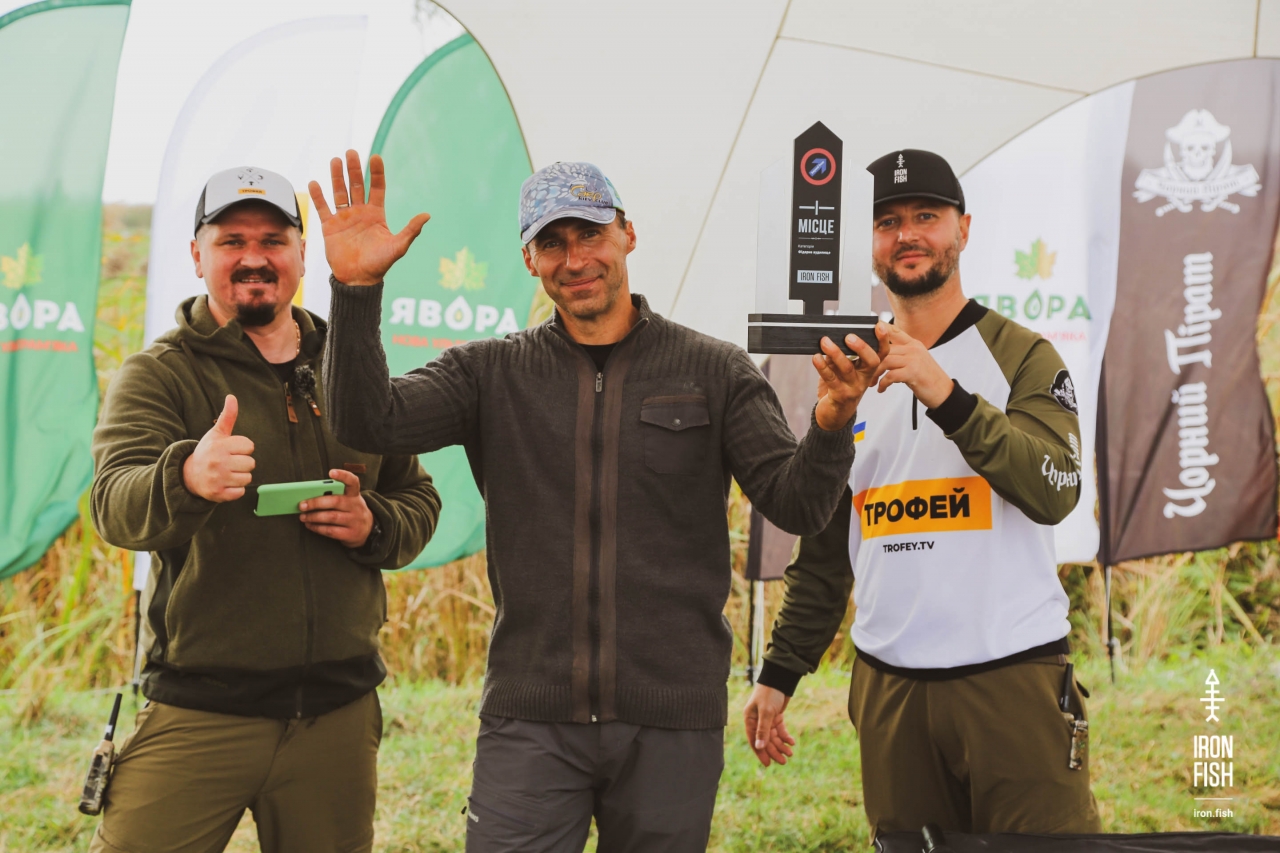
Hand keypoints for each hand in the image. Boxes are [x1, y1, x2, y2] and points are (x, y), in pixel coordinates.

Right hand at [183, 395, 254, 501]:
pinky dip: (235, 490)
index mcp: (219, 446)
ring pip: (247, 478)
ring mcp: (218, 479)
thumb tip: (232, 396)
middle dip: (243, 463)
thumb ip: (227, 417)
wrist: (188, 476)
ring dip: (240, 477)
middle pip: (251, 463)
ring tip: (227, 473)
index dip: (243, 448)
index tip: (231, 450)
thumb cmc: (208, 452)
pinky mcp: (218, 494)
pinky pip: (241, 493)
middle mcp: (218, 463)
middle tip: (229, 463)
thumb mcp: (216, 434)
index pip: (249, 446)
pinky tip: (225, 484)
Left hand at [299, 468, 374, 548]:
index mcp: (354, 494)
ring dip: (314, 517)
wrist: (368, 529)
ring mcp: (355, 520)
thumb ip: (333, 496)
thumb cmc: (350, 511)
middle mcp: (356, 506)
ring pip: (331, 517)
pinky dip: (317, 528)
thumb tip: (309, 496)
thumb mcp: (348, 500)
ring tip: (303, 516)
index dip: (343, 476)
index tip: (331, 472)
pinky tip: (310, 525)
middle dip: (316, 502)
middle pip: (336, 501)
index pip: (352, 481)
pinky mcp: (350, 534)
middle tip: (302, 505)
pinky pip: (331, 531)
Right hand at [308, 150, 429, 285]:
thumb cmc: (380, 265)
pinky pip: (322, 208)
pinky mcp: (329, 226)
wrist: (358, 280)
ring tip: (335, 160)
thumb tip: (427, 215)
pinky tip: (314, 183)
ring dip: (336, 177)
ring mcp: (344, 218)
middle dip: (353, 169)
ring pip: (339, 192)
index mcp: (376, 214)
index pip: (377, 188)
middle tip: (351, 152)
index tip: (375, 157)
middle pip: (356, 185)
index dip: (376, 173)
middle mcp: (360, 212)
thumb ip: (411, 230)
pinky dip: (318, 196)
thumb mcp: (398, 247)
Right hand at [743, 683, 795, 767]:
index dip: (760, 752)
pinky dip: (785, 736)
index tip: (768, 764)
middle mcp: (757, 720)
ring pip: (773, 737)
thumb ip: (763, 730)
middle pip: (765, 740)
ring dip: (781, 745)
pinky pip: (780, 730)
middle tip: (784, 761)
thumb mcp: (766, 712)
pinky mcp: (776, 716)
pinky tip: (792, 742)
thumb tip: (759, 748)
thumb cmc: (769, 693)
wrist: (780, 679)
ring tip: (790, 753)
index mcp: (750, 719)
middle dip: (774, 751)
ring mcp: (767, 719)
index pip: (754, 740)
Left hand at [812, 333, 880, 430]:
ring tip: (825, 342)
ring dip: (836, 353)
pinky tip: (816, 358)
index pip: (881, 353)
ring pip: (848, 369)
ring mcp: (854, 388)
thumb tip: (834, 336)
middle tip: (849, 336)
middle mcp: (864, 378)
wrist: (834, 414)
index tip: (879, 326)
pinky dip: (822, 367)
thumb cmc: (839, 388)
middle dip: (861, 347)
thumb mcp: (843, 369)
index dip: (883, 340)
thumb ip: (842, 354)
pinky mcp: (840, 395)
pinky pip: (831, 379)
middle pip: (871, 361)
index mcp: (868, 369)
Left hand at [871, 323, 953, 407]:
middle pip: (884, 348)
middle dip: (870, 359)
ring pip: (885, 361)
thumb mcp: (916, 361)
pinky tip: (881, 389)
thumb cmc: (927, 378)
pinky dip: (883, 383)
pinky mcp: (913, 372)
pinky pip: (891, 376)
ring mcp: (914, 360)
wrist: (943, 392)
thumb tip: (883, 354)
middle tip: (862, 369)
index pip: (894, 331)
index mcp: (914, 344)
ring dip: (875, 373)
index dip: (879, 329)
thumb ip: (902, 354)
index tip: (865, 334)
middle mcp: (913, 349)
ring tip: (872, 382)